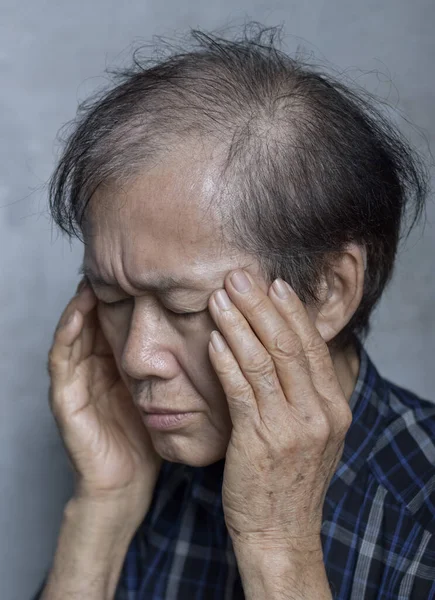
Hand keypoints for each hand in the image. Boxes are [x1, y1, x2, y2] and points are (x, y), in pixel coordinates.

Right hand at [48, 278, 161, 524]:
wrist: (126, 482)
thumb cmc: (146, 439)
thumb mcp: (161, 394)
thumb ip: (169, 366)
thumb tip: (206, 334)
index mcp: (114, 367)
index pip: (115, 323)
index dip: (124, 298)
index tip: (141, 272)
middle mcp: (93, 369)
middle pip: (93, 322)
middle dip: (100, 294)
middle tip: (112, 263)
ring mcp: (76, 382)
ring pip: (74, 333)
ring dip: (80, 305)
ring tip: (92, 278)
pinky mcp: (65, 399)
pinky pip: (62, 360)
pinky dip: (67, 335)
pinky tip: (79, 314)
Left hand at [207, 270, 351, 550]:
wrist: (281, 534)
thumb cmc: (287, 481)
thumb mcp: (309, 435)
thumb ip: (303, 394)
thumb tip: (283, 352)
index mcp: (333, 407)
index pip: (311, 346)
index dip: (291, 311)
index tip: (272, 284)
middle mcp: (319, 413)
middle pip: (288, 345)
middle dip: (260, 306)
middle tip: (239, 276)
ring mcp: (292, 427)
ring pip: (263, 361)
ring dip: (238, 324)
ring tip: (219, 297)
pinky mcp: (260, 441)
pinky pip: (242, 390)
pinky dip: (226, 361)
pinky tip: (213, 339)